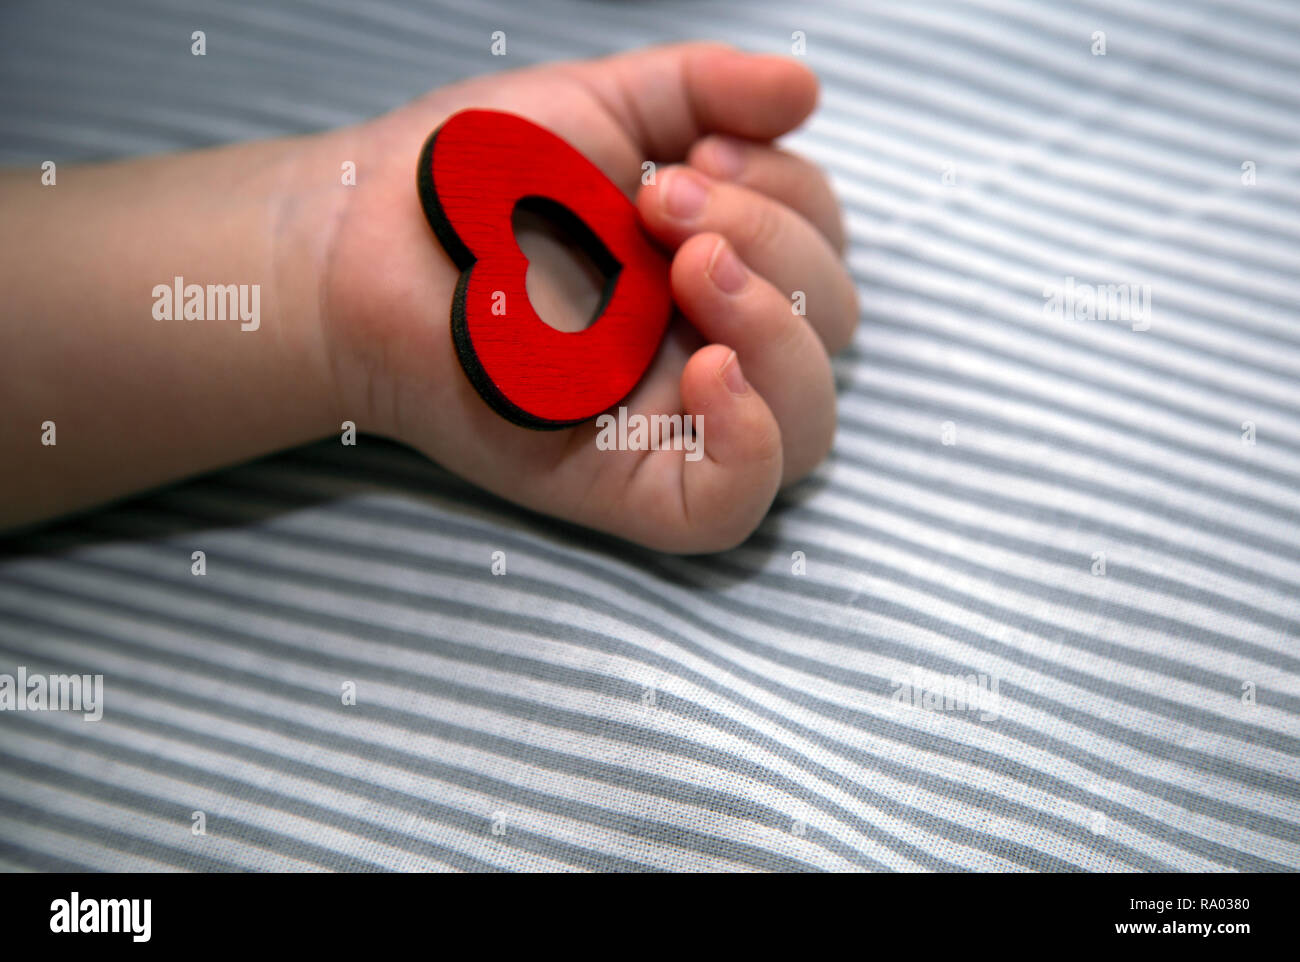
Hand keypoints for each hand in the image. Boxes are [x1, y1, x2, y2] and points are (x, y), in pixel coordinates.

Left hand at [317, 43, 857, 551]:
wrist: (365, 232)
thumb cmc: (473, 174)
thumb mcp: (603, 107)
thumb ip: (706, 92)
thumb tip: (807, 92)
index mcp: (720, 269)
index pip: (823, 254)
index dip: (792, 199)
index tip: (693, 158)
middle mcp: (710, 346)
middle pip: (827, 331)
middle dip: (775, 247)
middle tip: (665, 204)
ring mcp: (670, 423)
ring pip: (806, 427)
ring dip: (777, 334)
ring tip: (690, 267)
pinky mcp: (619, 484)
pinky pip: (732, 508)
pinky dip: (752, 447)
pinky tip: (710, 373)